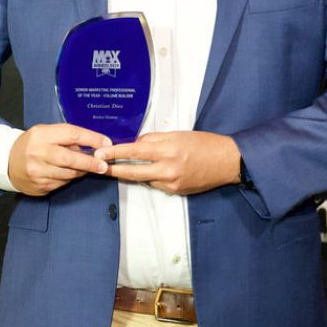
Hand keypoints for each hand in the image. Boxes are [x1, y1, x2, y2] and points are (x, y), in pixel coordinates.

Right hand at [8, 123, 110, 195]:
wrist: (7, 160)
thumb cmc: (33, 143)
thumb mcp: (47, 132)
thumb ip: (67, 137)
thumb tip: (93, 145)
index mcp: (42, 135)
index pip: (72, 135)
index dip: (92, 139)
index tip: (106, 143)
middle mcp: (38, 154)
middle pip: (70, 159)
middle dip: (90, 162)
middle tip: (103, 165)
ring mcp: (37, 172)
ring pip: (68, 174)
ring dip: (82, 171)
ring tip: (89, 167)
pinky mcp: (38, 186)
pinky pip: (61, 183)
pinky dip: (69, 178)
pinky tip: (70, 173)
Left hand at [94, 131, 240, 194]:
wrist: (227, 161)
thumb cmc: (204, 143)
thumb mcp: (179, 134)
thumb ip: (156, 139)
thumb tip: (137, 142)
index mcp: (168, 149)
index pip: (135, 150)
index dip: (116, 152)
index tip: (101, 153)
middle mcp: (168, 168)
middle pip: (133, 171)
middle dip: (114, 169)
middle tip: (99, 167)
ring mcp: (171, 182)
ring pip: (143, 178)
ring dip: (132, 173)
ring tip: (121, 167)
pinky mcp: (176, 191)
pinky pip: (156, 184)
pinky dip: (151, 177)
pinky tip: (152, 171)